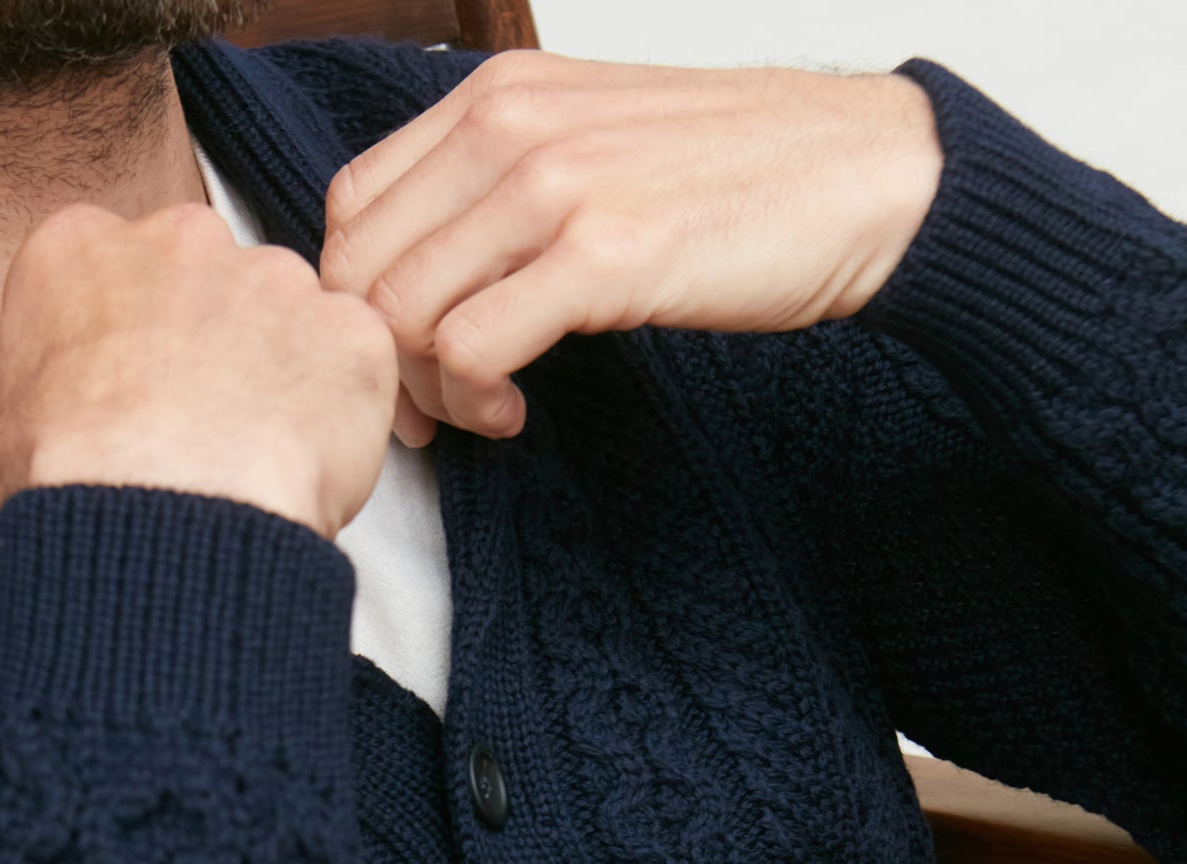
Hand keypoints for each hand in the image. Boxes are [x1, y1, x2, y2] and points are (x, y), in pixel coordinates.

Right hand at [0, 200, 399, 539]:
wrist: (163, 525)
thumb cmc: (74, 491)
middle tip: (208, 431)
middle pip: (208, 282)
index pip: (113, 275)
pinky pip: (356, 362)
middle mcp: (178, 239)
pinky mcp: (347, 329)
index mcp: (78, 250)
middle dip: (212, 347)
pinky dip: (344, 410)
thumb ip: (18, 421)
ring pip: (288, 317)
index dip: (130, 344)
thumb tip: (16, 449)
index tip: (139, 396)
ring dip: (283, 375)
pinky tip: (313, 463)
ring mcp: (272, 276)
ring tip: (262, 459)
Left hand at [319, 51, 942, 446]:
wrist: (864, 178)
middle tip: (436, 409)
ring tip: (487, 410)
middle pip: (363, 267)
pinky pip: (471, 347)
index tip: (408, 356)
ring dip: (428, 392)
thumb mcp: (595, 145)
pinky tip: (517, 412)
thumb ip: (504, 185)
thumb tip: (435, 266)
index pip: (356, 204)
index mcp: (499, 94)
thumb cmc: (739, 176)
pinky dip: (475, 400)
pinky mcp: (603, 255)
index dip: (359, 301)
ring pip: (402, 312)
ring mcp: (554, 186)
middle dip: (380, 361)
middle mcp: (510, 125)